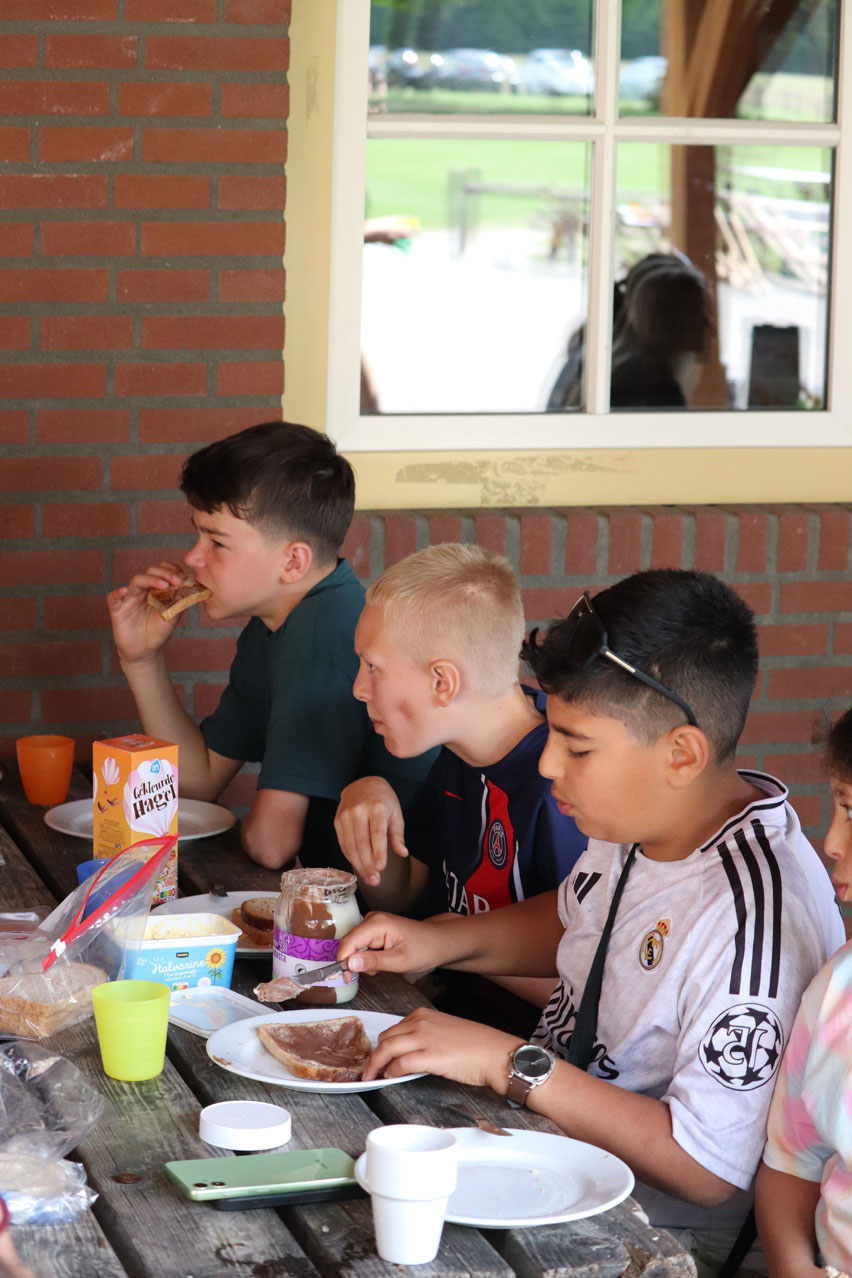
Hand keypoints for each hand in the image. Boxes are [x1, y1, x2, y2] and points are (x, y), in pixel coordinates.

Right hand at [106, 561, 186, 664]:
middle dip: (164, 574)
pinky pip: (112, 598)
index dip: (172, 571)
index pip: (163, 572)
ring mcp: (130, 598)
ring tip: (163, 585)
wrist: (145, 651)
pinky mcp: (117, 610)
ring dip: (150, 580)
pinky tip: (123, 590)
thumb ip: (179, 601)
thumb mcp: (173, 616)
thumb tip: (190, 585)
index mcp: (156, 589)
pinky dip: (116, 593)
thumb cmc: (159, 631)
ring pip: (136, 581)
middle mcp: (143, 590)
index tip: (182, 577)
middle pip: (150, 572)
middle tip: (176, 581)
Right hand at [334, 777, 406, 884]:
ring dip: (359, 865)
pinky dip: (350, 857)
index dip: (378, 851)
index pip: (377, 833)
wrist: (362, 784)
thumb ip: (397, 835)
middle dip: (368, 865)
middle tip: (375, 881)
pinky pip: (343, 843)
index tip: (381, 868)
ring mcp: (345, 815)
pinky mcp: (337, 820)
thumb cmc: (383, 801)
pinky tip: (358, 866)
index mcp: (377, 807)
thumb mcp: (396, 814)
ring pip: (350, 845)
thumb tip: (403, 853)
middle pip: (362, 842)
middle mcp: (358, 810)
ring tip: (368, 879)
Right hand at [338, 911, 447, 975]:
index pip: (348, 942)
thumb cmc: (424, 949)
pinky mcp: (375, 930)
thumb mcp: (399, 961)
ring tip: (383, 965)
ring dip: (363, 961)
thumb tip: (349, 963)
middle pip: (349, 944)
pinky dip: (368, 957)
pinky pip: (362, 946)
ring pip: (354, 947)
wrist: (438, 942)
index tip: (347, 977)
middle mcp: (372, 919)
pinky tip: (382, 959)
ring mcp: (373, 923)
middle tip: (373, 972)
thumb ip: (373, 962)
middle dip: (355, 962)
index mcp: (377, 923)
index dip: (343, 961)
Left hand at [363, 1006, 520, 1087]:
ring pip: (387, 1049)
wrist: (495, 1053)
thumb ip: (424, 1036)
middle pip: (385, 1038)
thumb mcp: (445, 1031)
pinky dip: (391, 1071)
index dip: (382, 1045)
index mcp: (423, 1015)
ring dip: (376, 1065)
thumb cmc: (476, 1045)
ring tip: (373, 1076)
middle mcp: (421, 1023)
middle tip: (371, 1069)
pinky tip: (390, 1077)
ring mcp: (424, 1038)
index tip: (377, 1056)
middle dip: (375, 1055)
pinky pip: (400, 1063)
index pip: (393, 1029)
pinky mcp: (429, 1056)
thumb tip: (407, 1052)